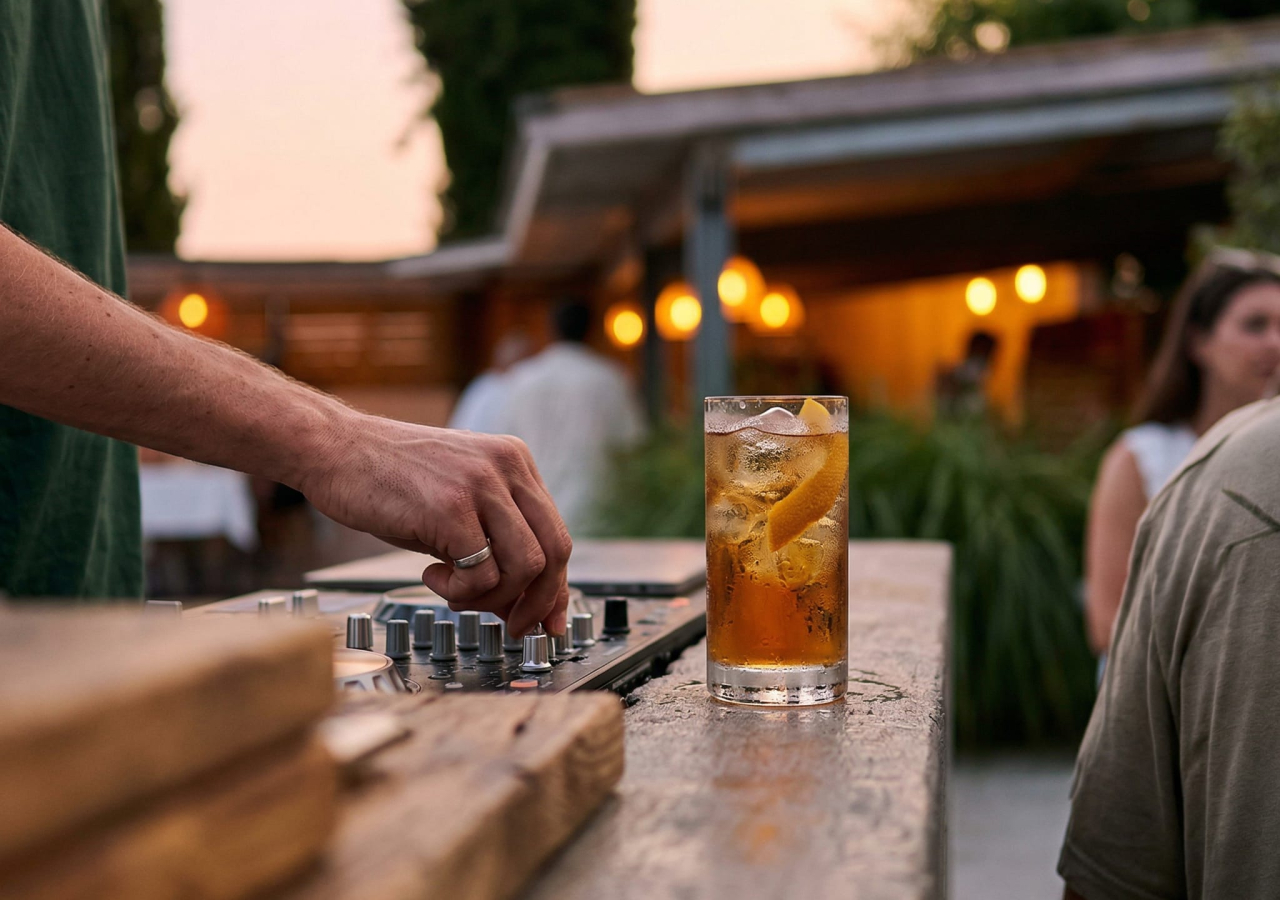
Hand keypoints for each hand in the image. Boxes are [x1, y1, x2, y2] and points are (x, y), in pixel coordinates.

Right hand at [297, 411, 570, 636]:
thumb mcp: (457, 504)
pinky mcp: (451, 508)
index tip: (548, 620)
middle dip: (537, 602)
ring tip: (456, 593)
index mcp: (515, 462)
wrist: (333, 449)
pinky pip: (482, 574)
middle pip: (555, 551)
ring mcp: (481, 485)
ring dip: (494, 598)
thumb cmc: (388, 481)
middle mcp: (507, 467)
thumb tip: (522, 606)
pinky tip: (430, 575)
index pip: (556, 534)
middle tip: (513, 626)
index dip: (555, 586)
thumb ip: (495, 542)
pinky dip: (460, 592)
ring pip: (527, 567)